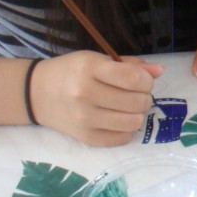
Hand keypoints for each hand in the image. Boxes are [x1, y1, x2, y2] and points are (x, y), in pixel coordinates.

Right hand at [29, 51, 162, 146]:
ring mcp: (84, 118)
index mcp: (89, 68)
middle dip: (144, 97)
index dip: (147, 81)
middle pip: (137, 102)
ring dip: (138, 114)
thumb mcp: (98, 59)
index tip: (143, 80)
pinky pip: (122, 138)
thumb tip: (159, 71)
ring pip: (134, 122)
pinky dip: (126, 130)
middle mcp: (85, 94)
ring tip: (128, 107)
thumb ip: (130, 65)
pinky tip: (118, 120)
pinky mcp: (85, 137)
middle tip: (135, 94)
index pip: (133, 78)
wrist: (37, 93)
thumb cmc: (72, 72)